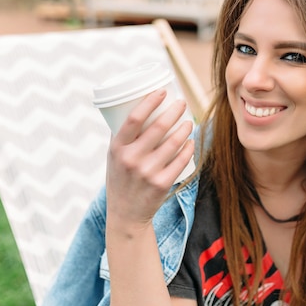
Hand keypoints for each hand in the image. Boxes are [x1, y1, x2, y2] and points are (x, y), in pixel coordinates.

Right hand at [106, 89, 194, 232]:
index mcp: (117, 148)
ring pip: (174, 142)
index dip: (150, 102)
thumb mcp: (114, 157)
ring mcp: (148, 172)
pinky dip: (189, 148)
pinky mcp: (162, 184)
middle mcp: (131, 159)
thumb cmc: (121, 178)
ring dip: (185, 127)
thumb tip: (138, 107)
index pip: (134, 119)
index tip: (162, 92)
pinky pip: (182, 160)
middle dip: (175, 111)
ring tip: (189, 121)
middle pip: (159, 127)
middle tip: (182, 103)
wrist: (126, 214)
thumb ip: (123, 136)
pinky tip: (191, 141)